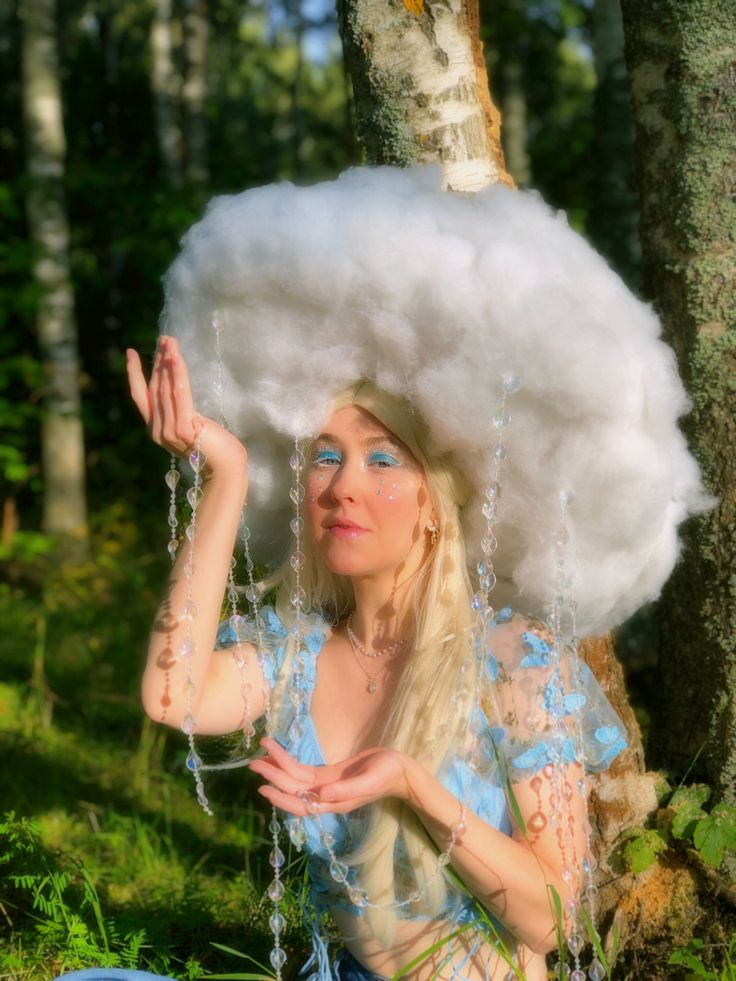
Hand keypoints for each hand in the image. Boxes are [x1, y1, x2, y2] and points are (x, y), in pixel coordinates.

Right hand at [126, 335, 247, 478]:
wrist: (226, 467)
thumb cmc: (212, 444)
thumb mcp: (189, 423)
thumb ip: (177, 409)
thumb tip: (173, 380)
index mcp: (155, 429)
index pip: (139, 396)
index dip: (133, 373)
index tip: (130, 352)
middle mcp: (157, 430)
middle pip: (155, 388)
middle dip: (159, 361)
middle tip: (164, 339)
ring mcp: (169, 431)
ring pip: (166, 389)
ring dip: (168, 363)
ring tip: (170, 343)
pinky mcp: (184, 429)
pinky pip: (180, 396)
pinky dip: (178, 375)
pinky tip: (177, 359)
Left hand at [249, 737, 412, 815]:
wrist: (400, 770)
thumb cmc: (388, 774)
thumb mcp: (371, 781)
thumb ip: (347, 791)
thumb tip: (322, 796)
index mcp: (336, 801)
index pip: (302, 803)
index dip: (282, 798)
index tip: (264, 786)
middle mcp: (327, 796)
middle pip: (294, 789)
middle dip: (274, 776)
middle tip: (254, 762)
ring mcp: (327, 786)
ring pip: (296, 779)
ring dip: (278, 768)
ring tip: (260, 755)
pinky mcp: (329, 775)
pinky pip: (304, 772)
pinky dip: (290, 764)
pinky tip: (278, 757)